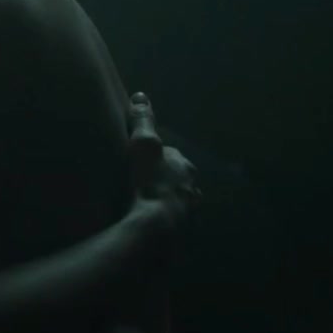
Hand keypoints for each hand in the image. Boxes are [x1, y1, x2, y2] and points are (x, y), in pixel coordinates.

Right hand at [125, 92, 202, 230]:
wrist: (156, 231)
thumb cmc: (150, 182)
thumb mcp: (143, 145)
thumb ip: (143, 120)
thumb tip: (140, 95)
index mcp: (186, 168)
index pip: (171, 156)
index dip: (155, 157)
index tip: (139, 161)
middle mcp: (193, 190)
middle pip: (177, 181)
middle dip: (163, 181)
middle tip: (140, 185)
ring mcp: (190, 215)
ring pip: (177, 204)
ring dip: (163, 204)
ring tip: (142, 207)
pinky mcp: (181, 236)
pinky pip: (171, 226)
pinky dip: (161, 224)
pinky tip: (146, 227)